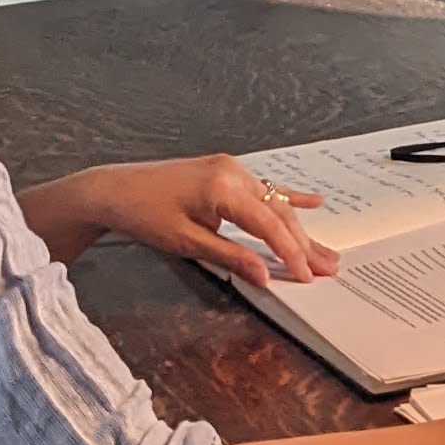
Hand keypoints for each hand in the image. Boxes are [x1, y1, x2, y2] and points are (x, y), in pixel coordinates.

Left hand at [20, 157, 337, 283]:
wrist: (115, 189)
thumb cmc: (144, 214)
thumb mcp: (187, 242)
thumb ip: (230, 257)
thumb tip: (265, 275)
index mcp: (223, 188)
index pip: (269, 225)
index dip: (290, 252)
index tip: (308, 275)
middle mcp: (233, 172)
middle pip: (279, 212)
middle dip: (304, 243)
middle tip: (328, 267)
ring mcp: (231, 168)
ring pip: (275, 203)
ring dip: (298, 227)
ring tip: (324, 251)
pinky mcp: (225, 171)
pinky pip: (263, 187)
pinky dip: (287, 197)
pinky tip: (314, 201)